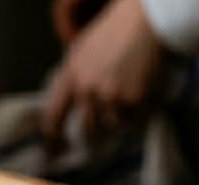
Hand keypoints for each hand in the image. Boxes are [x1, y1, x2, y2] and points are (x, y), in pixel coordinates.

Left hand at [43, 0, 165, 148]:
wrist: (146, 20)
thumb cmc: (114, 32)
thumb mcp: (81, 52)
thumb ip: (72, 80)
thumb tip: (66, 110)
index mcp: (71, 76)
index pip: (53, 116)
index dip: (52, 138)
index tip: (53, 151)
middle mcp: (87, 89)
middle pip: (86, 129)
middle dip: (93, 136)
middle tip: (99, 142)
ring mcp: (110, 95)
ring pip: (111, 126)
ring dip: (118, 120)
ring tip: (126, 99)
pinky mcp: (134, 98)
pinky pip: (133, 118)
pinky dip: (136, 112)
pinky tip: (139, 92)